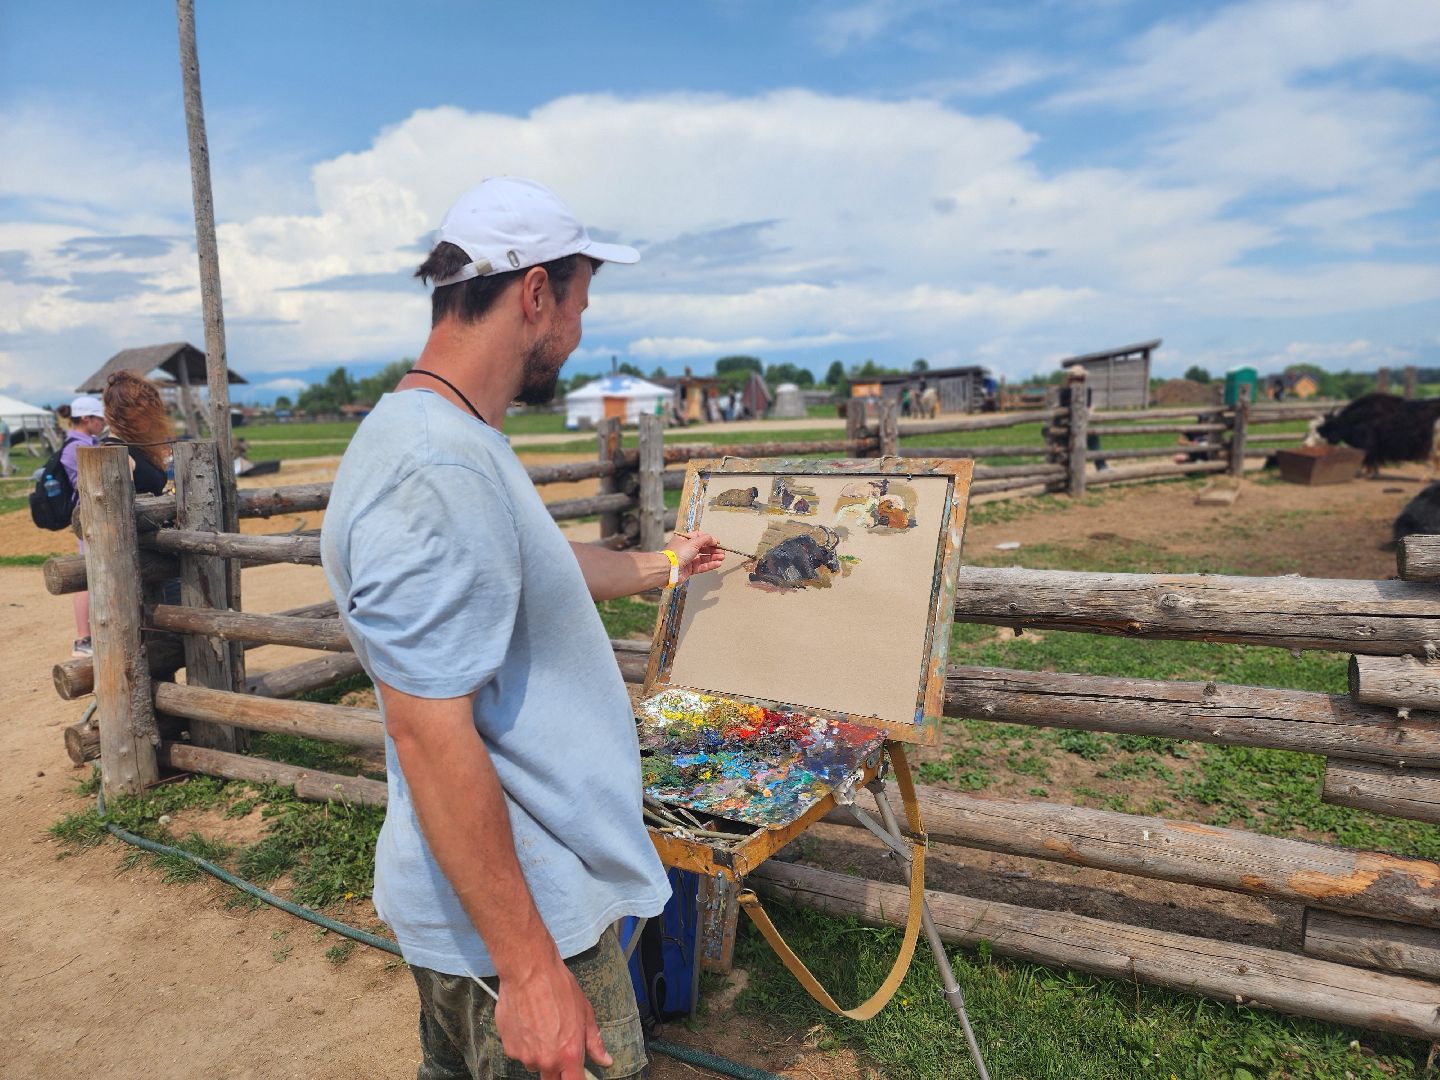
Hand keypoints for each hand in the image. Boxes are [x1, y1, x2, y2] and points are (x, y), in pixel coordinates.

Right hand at [493, 952, 610, 1078]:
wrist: (528, 972)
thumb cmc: (559, 988)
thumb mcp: (586, 1013)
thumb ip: (594, 1042)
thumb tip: (605, 1060)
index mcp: (569, 1054)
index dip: (576, 1079)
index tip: (576, 1073)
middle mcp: (546, 1060)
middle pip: (551, 1079)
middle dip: (557, 1068)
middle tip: (557, 1044)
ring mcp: (525, 1056)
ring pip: (534, 1064)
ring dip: (539, 1053)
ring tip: (541, 1026)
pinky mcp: (509, 1047)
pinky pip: (519, 1053)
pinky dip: (523, 1043)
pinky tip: (527, 1022)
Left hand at [669, 531, 724, 582]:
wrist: (669, 569)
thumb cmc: (678, 553)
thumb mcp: (693, 542)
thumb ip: (705, 539)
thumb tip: (714, 539)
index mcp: (685, 539)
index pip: (699, 537)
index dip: (709, 539)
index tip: (717, 542)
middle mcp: (686, 549)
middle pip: (703, 548)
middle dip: (713, 549)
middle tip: (722, 551)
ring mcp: (688, 560)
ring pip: (703, 558)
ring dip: (713, 557)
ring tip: (722, 557)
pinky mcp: (690, 569)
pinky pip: (702, 566)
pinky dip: (710, 565)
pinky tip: (717, 564)